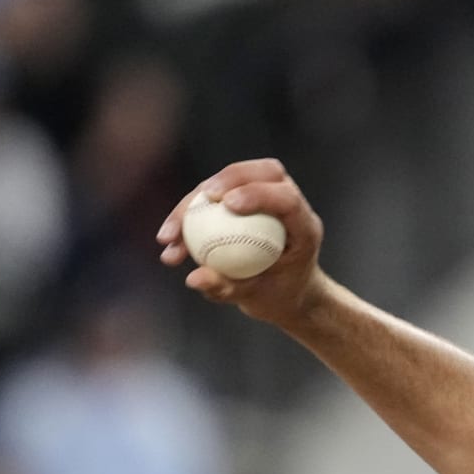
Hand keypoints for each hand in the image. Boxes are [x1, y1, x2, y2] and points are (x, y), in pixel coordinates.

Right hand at [157, 158, 325, 325]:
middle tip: (202, 198)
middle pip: (264, 172)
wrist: (285, 294)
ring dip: (196, 199)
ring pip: (233, 179)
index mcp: (305, 228)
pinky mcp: (245, 198)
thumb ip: (229, 288)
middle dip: (228, 177)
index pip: (288, 199)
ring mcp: (269, 197)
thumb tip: (193, 278)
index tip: (226, 203)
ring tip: (169, 236)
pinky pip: (214, 196)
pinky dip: (189, 212)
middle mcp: (290, 206)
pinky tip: (168, 240)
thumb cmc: (277, 298)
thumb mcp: (257, 301)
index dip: (258, 194)